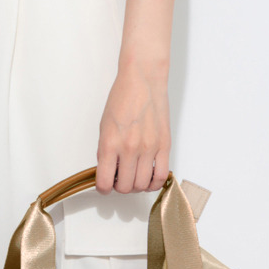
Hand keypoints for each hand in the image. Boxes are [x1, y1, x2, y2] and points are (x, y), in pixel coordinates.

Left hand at [95, 59, 169, 192]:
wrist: (143, 80)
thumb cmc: (122, 99)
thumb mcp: (104, 126)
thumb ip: (105, 150)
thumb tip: (108, 170)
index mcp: (110, 143)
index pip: (104, 182)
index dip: (103, 188)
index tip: (105, 186)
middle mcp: (129, 148)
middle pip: (125, 187)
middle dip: (120, 187)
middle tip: (119, 179)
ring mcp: (148, 148)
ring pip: (142, 185)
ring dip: (136, 186)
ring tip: (134, 177)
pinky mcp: (164, 145)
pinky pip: (161, 176)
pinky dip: (154, 183)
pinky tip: (149, 178)